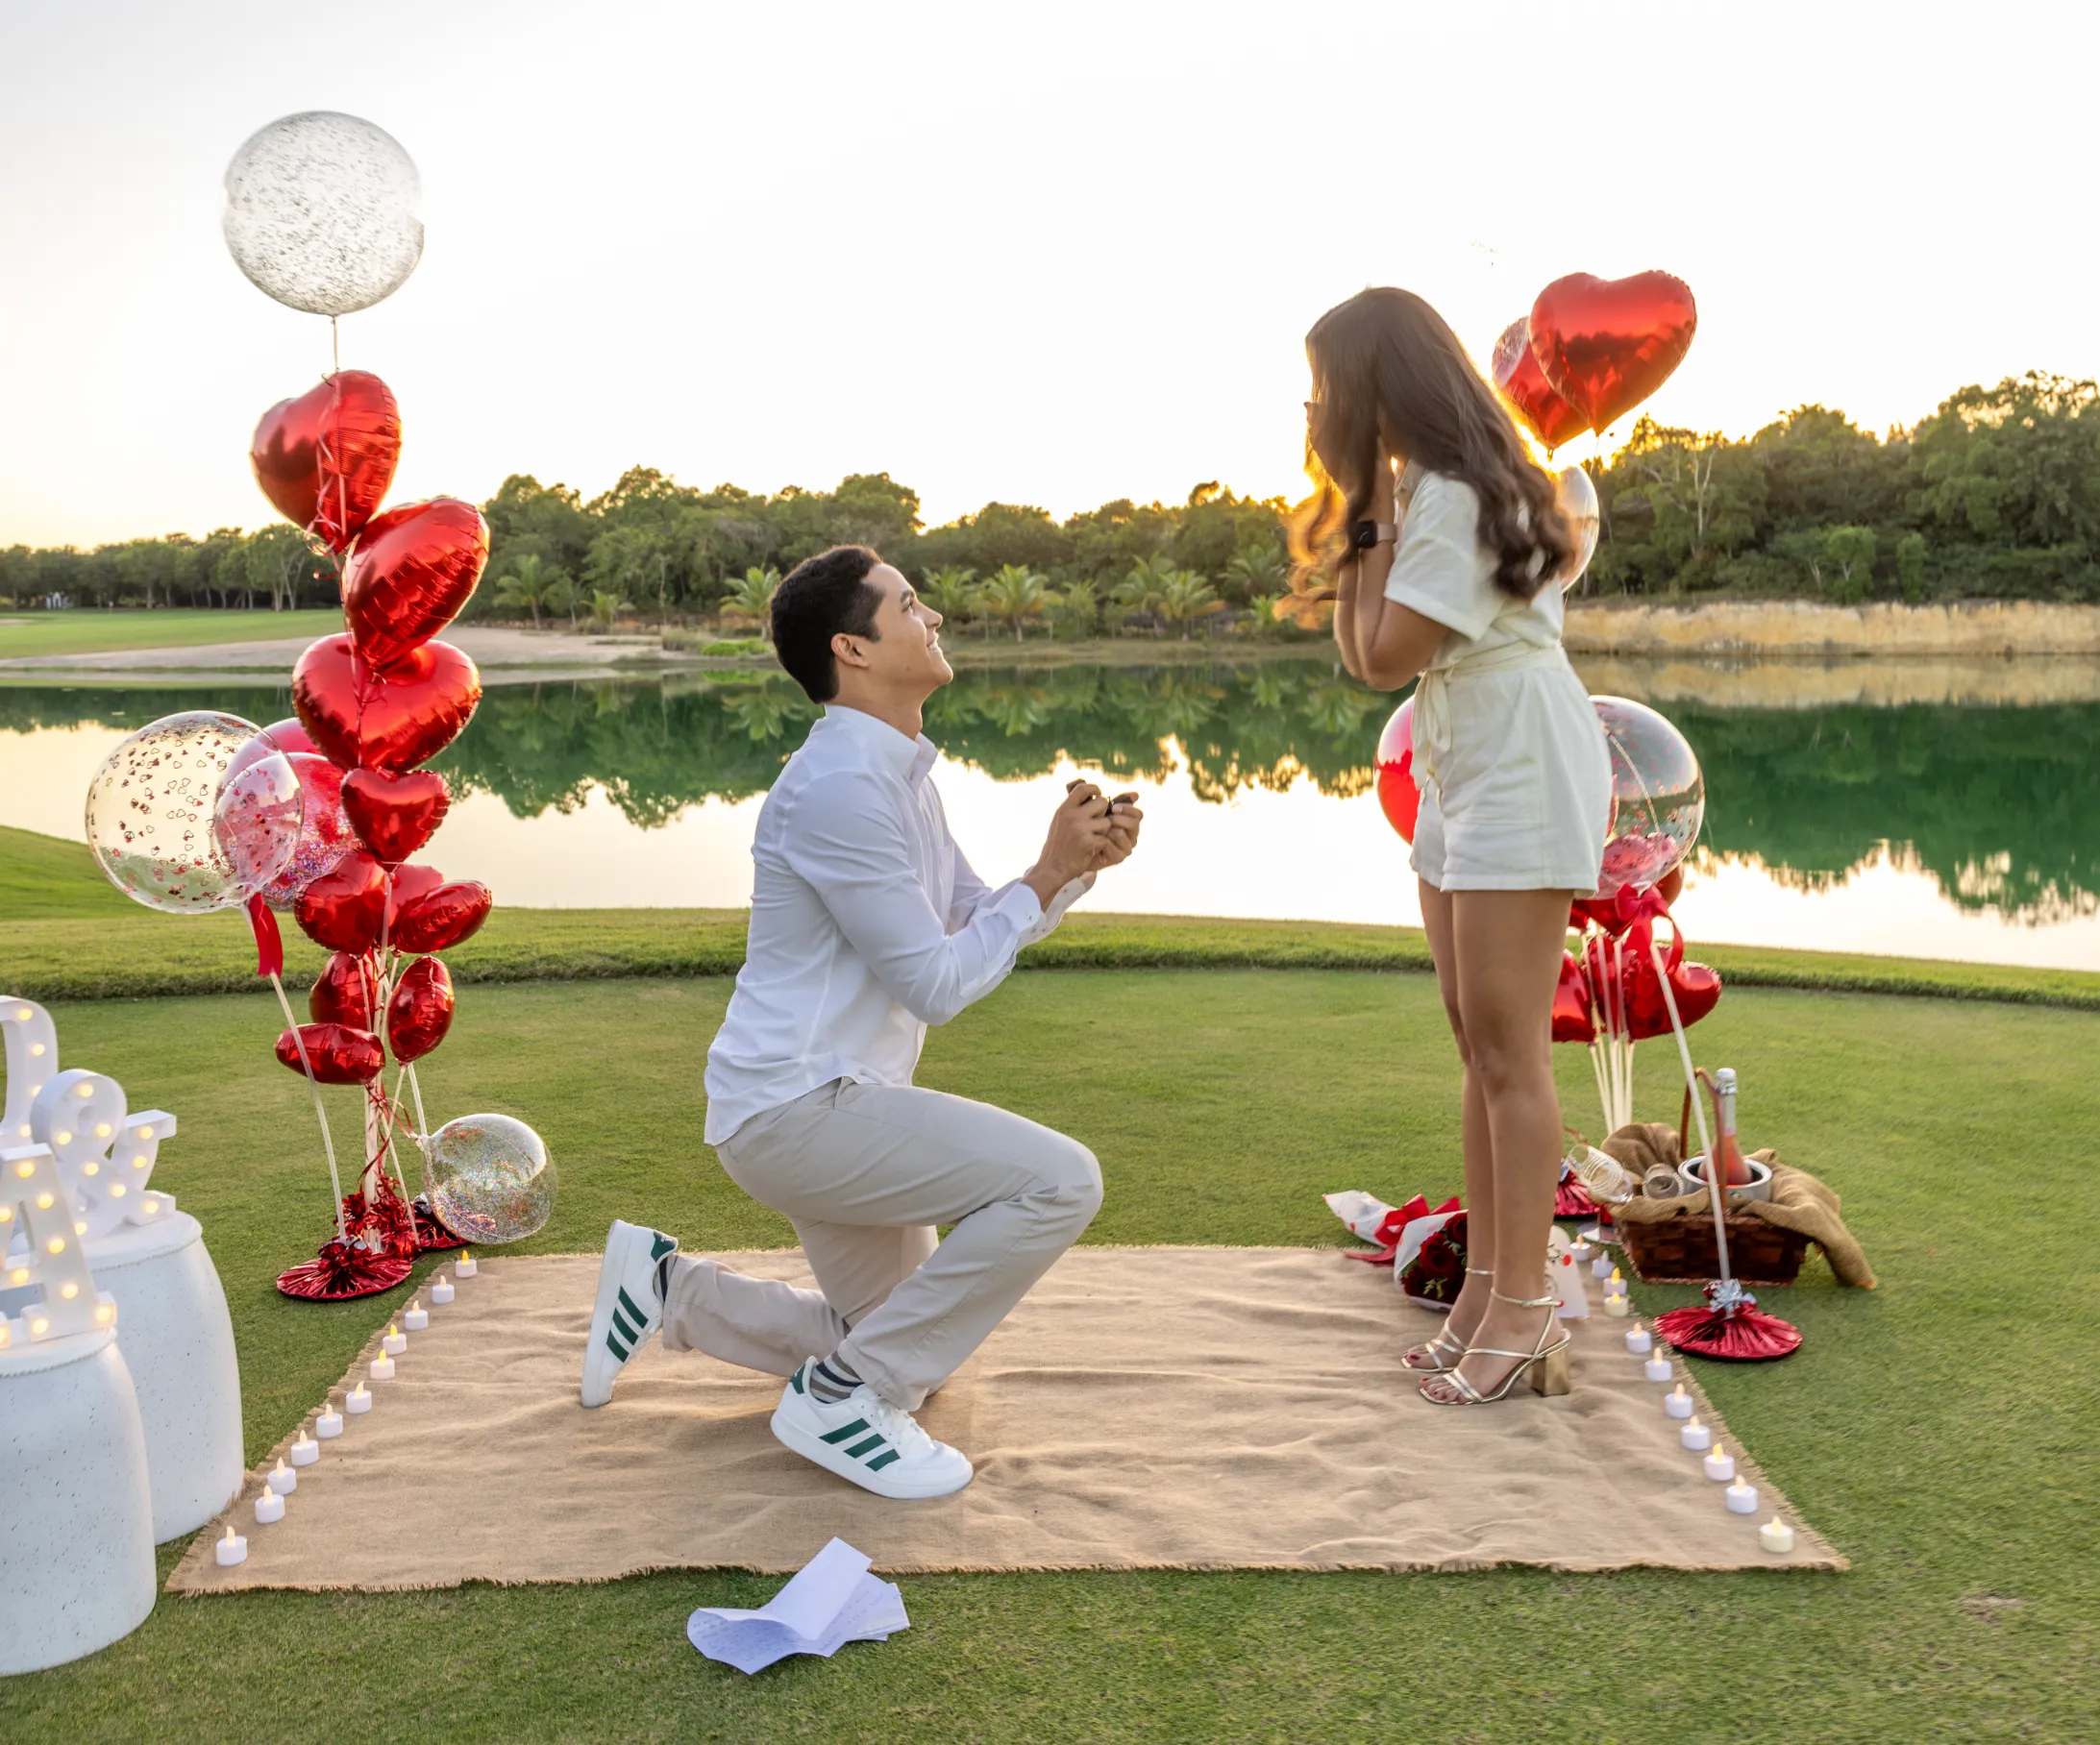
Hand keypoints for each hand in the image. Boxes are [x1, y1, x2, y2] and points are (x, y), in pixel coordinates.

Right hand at [1024, 781, 1112, 906]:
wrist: (1052, 868)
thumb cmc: (1058, 845)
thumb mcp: (1060, 821)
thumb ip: (1072, 809)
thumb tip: (1090, 795)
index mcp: (1065, 809)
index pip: (1083, 788)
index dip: (1094, 789)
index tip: (1098, 794)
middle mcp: (1072, 816)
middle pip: (1102, 802)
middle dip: (1103, 813)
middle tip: (1097, 823)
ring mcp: (1081, 829)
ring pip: (1106, 822)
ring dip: (1103, 831)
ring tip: (1092, 838)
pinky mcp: (1088, 842)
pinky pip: (1105, 839)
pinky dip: (1101, 845)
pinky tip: (1090, 849)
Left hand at [1093, 792, 1141, 868]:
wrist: (1080, 849)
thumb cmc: (1092, 828)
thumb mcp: (1103, 813)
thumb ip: (1117, 802)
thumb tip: (1136, 794)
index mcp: (1131, 825)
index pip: (1138, 814)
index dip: (1127, 809)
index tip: (1114, 807)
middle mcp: (1132, 837)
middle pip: (1134, 823)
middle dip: (1117, 818)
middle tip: (1106, 818)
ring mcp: (1126, 849)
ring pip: (1120, 833)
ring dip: (1106, 829)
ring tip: (1096, 830)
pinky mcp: (1118, 858)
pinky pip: (1109, 844)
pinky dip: (1099, 840)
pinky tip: (1092, 840)